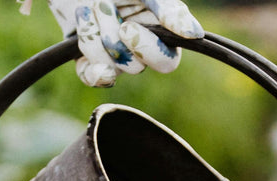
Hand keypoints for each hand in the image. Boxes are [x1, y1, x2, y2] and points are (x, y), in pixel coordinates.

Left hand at [30, 0, 204, 86]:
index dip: (147, 51)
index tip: (127, 27)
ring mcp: (116, 61)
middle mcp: (140, 52)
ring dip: (94, 33)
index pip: (166, 62)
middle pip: (134, 68)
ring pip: (109, 68)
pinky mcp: (92, 66)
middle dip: (113, 36)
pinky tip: (82, 32)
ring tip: (90, 8)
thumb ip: (170, 11)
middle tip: (102, 7)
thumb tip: (195, 33)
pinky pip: (92, 77)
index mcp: (160, 35)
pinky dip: (84, 55)